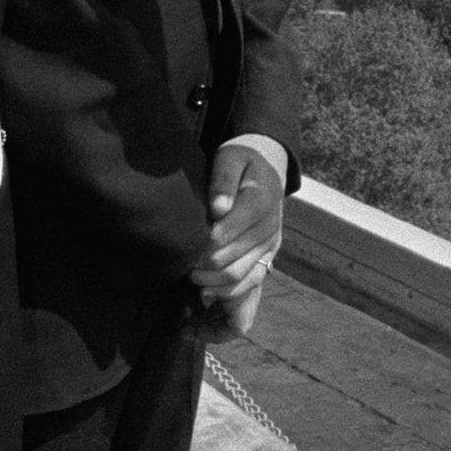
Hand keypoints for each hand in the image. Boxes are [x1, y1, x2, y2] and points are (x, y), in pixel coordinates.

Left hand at [190, 142, 283, 334]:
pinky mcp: (269, 255)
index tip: (183, 245)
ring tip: (189, 275)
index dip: (201, 244)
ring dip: (211, 282)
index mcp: (260, 202)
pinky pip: (251, 282)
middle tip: (179, 264)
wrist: (267, 168)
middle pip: (230, 260)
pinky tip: (206, 291)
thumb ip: (223, 180)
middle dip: (201, 266)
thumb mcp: (231, 158)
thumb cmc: (241, 161)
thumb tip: (218, 209)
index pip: (226, 233)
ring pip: (239, 276)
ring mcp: (271, 244)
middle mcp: (270, 227)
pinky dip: (228, 292)